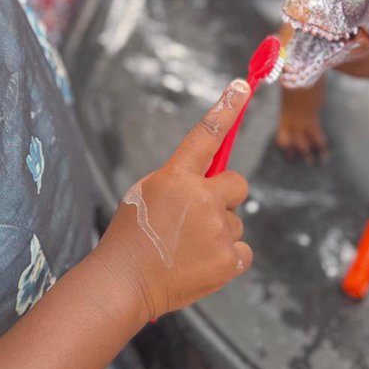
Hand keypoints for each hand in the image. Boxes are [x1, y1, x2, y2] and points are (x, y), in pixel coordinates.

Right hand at [94, 81, 252, 322]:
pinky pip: (242, 250)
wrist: (126, 282)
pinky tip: (200, 263)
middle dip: (224, 195)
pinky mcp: (228, 260)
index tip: (243, 86)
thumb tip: (211, 178)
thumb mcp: (146, 192)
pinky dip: (226, 257)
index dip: (226, 107)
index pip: (206, 134)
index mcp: (176, 177)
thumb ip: (180, 180)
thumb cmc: (132, 234)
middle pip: (237, 183)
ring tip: (187, 248)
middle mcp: (202, 199)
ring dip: (218, 232)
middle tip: (200, 214)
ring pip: (235, 222)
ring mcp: (217, 231)